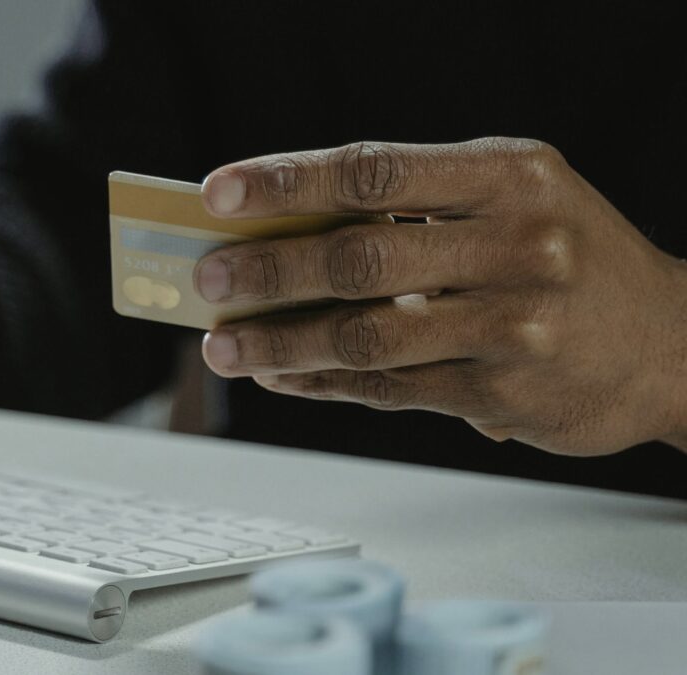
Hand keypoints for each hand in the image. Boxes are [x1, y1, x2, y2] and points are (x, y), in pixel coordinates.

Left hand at [194, 138, 686, 454]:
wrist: (667, 343)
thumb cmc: (569, 260)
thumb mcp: (510, 201)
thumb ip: (416, 210)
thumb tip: (289, 230)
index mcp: (509, 177)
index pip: (374, 171)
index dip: (287, 181)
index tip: (219, 192)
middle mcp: (517, 244)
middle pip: (360, 256)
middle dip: (268, 270)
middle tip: (208, 278)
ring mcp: (512, 323)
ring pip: (367, 335)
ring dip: (281, 342)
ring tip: (223, 346)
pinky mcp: (501, 390)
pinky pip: (390, 388)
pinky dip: (323, 382)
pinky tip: (281, 376)